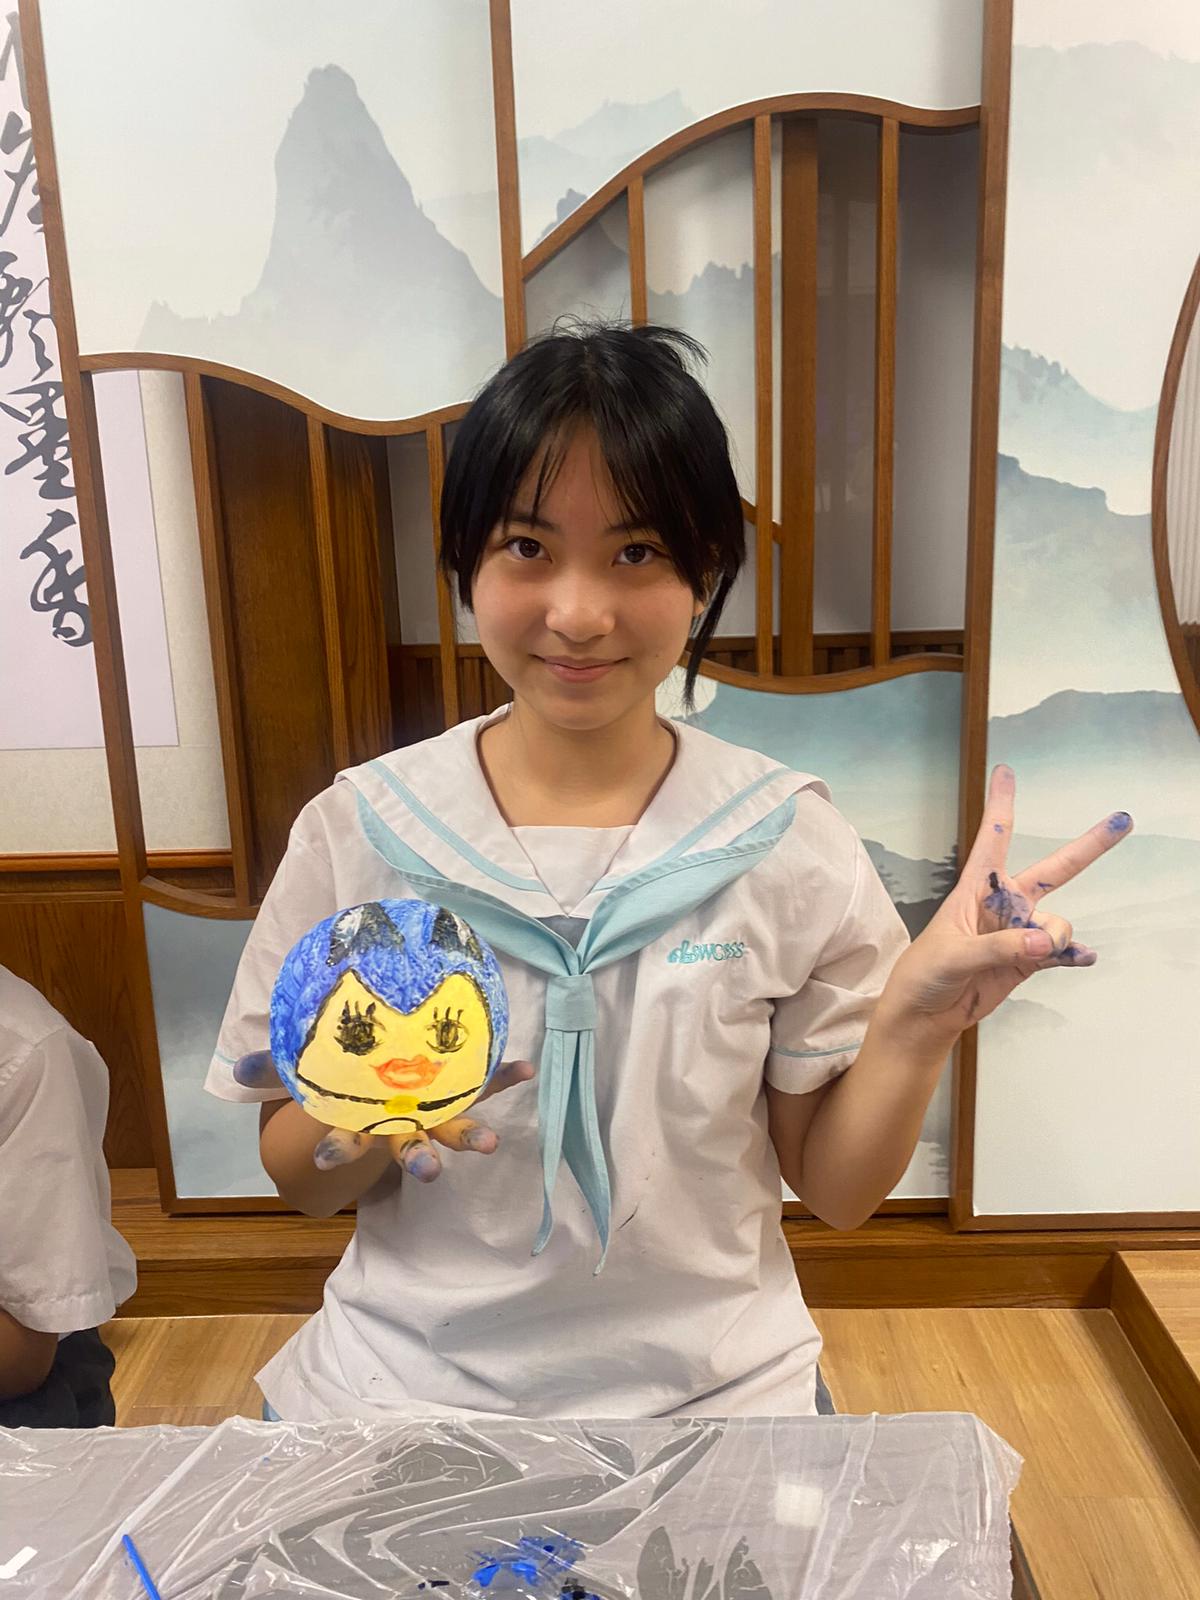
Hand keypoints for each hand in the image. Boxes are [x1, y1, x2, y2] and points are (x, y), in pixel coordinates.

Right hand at [232, 1052, 535, 1182]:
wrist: (368, 1091)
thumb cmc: (331, 1084)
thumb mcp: (298, 1075)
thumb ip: (270, 1071)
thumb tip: (235, 1066)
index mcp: (360, 1125)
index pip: (347, 1144)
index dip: (339, 1151)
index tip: (326, 1157)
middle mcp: (398, 1127)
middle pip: (408, 1150)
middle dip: (418, 1162)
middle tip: (428, 1174)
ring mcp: (431, 1114)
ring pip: (451, 1129)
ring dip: (470, 1136)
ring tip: (491, 1143)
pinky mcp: (456, 1092)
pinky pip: (483, 1085)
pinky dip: (505, 1077)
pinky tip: (528, 1067)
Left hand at [880, 765, 1131, 1044]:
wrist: (926, 1015)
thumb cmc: (926, 974)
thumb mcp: (953, 956)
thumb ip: (1000, 947)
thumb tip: (1045, 942)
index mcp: (975, 891)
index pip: (992, 840)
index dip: (1001, 805)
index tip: (1005, 771)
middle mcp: (1003, 906)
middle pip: (1052, 870)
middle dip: (1087, 847)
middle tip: (1122, 822)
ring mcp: (1019, 933)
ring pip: (1057, 924)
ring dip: (1054, 938)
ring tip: (1035, 953)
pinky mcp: (1028, 961)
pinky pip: (1061, 953)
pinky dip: (1073, 955)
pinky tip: (1083, 957)